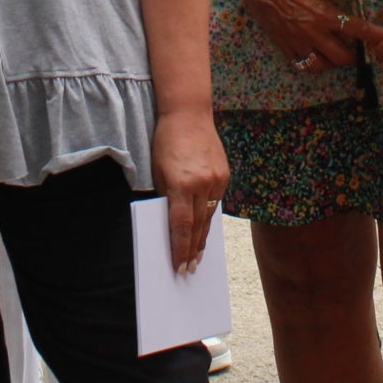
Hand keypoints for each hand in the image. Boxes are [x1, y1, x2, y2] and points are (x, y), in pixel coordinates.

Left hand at [152, 108, 229, 274]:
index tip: (179, 266)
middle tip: (190, 269)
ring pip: (209, 215)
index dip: (180, 249)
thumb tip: (171, 224)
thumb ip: (166, 197)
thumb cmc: (165, 143)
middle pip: (198, 225)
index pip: (181, 225)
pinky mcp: (224, 174)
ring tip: (198, 255)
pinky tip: (205, 228)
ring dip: (203, 237)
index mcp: (181, 184)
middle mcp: (202, 184)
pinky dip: (209, 215)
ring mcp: (217, 179)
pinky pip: (216, 201)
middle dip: (193, 249)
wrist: (188, 113)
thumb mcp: (158, 172)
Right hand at [240, 0, 382, 69]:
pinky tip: (314, 56)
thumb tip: (342, 21)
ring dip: (332, 61)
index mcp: (325, 15)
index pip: (358, 30)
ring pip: (322, 65)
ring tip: (334, 55)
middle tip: (356, 52)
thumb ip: (331, 8)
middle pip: (342, 57)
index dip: (375, 37)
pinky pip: (301, 64)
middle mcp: (313, 32)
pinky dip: (311, 62)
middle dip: (354, 56)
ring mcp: (297, 41)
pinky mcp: (283, 45)